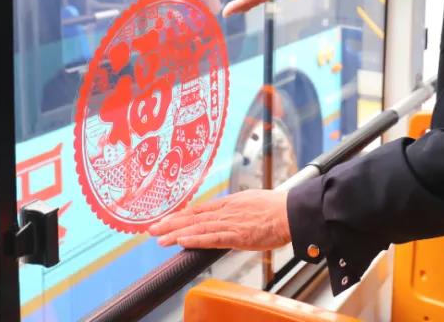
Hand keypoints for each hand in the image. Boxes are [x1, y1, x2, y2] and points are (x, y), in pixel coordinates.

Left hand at [148, 189, 291, 250]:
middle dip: (171, 223)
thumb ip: (239, 209)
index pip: (200, 210)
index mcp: (230, 203)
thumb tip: (232, 214)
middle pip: (194, 217)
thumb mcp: (253, 202)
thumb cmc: (277, 208)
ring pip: (198, 228)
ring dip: (177, 233)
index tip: (167, 219)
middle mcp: (226, 211)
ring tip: (160, 238)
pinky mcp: (237, 234)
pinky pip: (212, 238)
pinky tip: (182, 241)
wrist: (291, 212)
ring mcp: (230, 222)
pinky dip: (195, 239)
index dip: (182, 215)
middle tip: (152, 229)